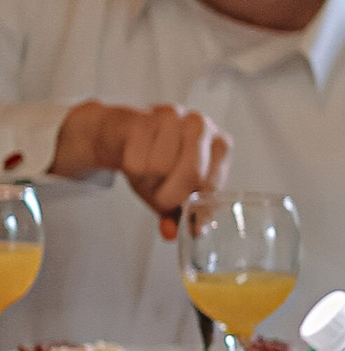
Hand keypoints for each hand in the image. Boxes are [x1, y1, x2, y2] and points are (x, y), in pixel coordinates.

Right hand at [55, 98, 229, 235]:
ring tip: (146, 172)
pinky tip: (132, 158)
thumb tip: (173, 233)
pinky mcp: (144, 116)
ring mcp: (173, 116)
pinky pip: (137, 159)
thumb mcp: (171, 191)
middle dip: (169, 196)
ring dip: (148, 180)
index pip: (214, 185)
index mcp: (219, 145)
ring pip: (161, 167)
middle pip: (192, 174)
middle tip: (158, 198)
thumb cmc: (153, 160)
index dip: (196, 209)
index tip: (182, 218)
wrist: (119, 135)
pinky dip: (132, 169)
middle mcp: (201, 126)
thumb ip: (177, 215)